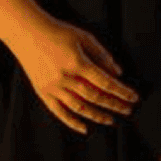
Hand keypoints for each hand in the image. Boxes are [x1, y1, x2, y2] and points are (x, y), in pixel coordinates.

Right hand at [13, 16, 139, 134]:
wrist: (27, 33)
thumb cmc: (58, 32)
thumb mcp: (83, 37)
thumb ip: (102, 55)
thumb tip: (118, 73)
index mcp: (78, 63)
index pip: (105, 83)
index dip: (121, 92)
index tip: (134, 98)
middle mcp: (65, 78)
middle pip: (95, 97)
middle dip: (114, 105)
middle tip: (128, 110)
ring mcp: (53, 87)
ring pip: (79, 107)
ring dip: (97, 116)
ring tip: (111, 120)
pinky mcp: (42, 92)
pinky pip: (59, 112)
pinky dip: (72, 122)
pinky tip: (85, 128)